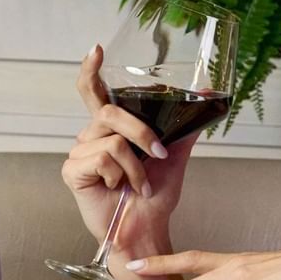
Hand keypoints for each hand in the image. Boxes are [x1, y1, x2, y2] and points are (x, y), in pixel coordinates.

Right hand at [60, 45, 197, 250]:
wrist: (148, 230)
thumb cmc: (156, 197)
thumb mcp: (175, 155)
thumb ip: (184, 126)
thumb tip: (207, 99)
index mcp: (110, 130)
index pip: (93, 93)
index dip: (90, 70)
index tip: (96, 50)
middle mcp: (91, 138)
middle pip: (108, 112)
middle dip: (141, 132)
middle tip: (158, 154)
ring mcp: (79, 154)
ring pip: (112, 138)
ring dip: (136, 165)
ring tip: (140, 184)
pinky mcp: (73, 172)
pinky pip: (103, 157)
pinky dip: (122, 174)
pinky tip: (120, 189)